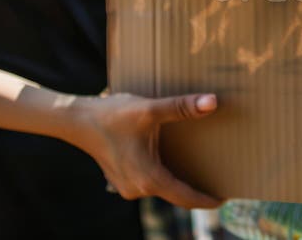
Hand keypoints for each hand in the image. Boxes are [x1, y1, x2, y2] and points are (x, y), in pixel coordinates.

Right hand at [68, 92, 221, 208]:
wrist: (76, 119)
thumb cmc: (112, 115)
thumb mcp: (150, 110)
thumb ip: (182, 107)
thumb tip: (212, 102)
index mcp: (149, 179)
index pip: (185, 197)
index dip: (207, 199)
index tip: (225, 198)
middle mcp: (138, 189)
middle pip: (176, 194)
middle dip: (197, 189)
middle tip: (220, 179)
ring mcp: (128, 186)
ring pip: (162, 187)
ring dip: (180, 180)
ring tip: (202, 169)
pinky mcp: (122, 178)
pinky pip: (151, 181)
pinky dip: (166, 174)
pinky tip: (175, 161)